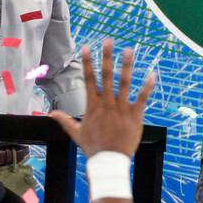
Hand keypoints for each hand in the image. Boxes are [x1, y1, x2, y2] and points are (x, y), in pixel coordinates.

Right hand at [52, 39, 155, 157]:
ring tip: (129, 50)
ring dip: (127, 66)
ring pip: (124, 83)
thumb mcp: (76, 133)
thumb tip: (50, 114)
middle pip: (106, 76)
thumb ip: (64, 121)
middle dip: (107, 57)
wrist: (109, 162)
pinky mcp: (135, 115)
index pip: (88, 79)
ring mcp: (121, 108)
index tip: (86, 47)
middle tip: (108, 40)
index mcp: (92, 106)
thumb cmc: (93, 147)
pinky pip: (142, 98)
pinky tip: (152, 74)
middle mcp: (107, 104)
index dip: (87, 62)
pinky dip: (147, 86)